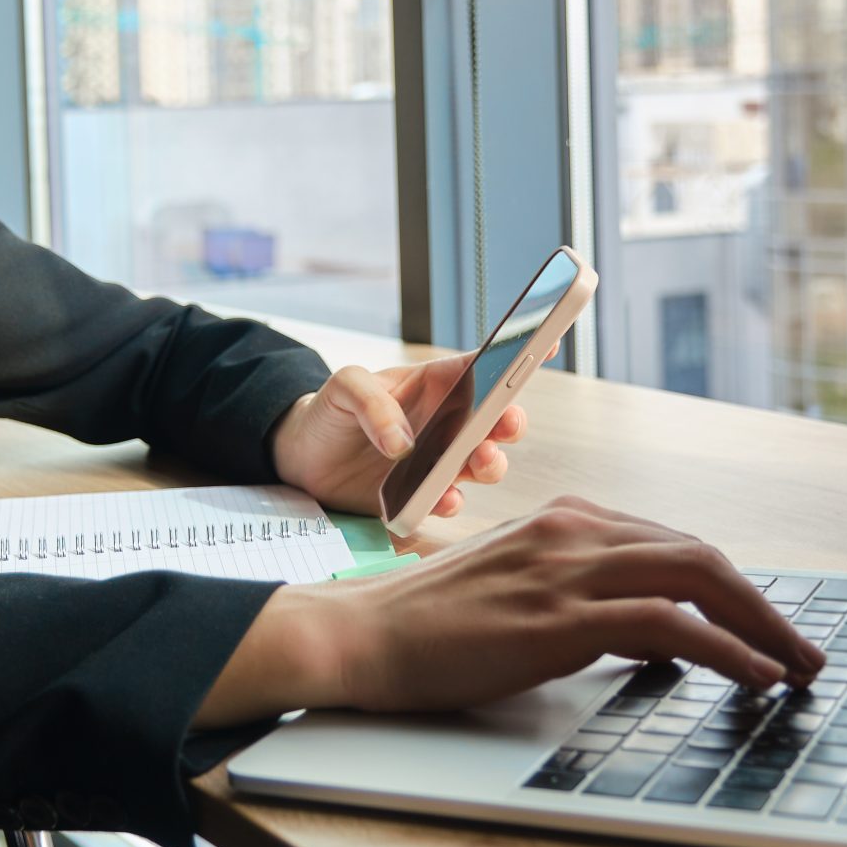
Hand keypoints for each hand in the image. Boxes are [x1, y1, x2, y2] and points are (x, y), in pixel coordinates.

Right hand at [195, 495, 824, 726]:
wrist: (359, 638)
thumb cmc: (426, 627)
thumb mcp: (514, 594)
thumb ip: (578, 600)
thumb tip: (650, 638)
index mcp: (564, 521)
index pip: (673, 543)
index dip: (732, 585)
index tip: (767, 624)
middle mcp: (572, 530)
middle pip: (700, 553)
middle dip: (763, 603)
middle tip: (805, 648)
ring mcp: (566, 570)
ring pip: (697, 577)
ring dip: (762, 624)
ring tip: (798, 667)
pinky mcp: (559, 618)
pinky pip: (668, 624)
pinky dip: (726, 649)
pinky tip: (755, 676)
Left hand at [270, 358, 525, 520]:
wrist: (301, 458)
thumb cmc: (329, 411)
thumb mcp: (344, 387)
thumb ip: (372, 402)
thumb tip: (404, 443)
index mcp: (435, 384)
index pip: (484, 365)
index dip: (517, 353)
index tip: (544, 344)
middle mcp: (447, 422)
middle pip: (495, 420)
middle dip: (509, 422)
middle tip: (502, 425)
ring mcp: (439, 460)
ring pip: (483, 462)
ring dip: (489, 464)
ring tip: (476, 463)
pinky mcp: (423, 496)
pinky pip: (450, 500)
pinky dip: (451, 501)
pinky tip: (440, 498)